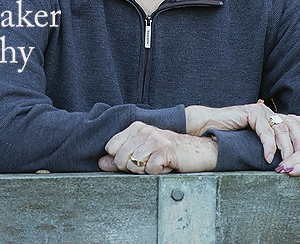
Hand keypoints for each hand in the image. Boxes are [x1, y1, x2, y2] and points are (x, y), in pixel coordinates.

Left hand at [98, 121, 217, 173]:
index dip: (120, 159)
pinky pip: (150, 170)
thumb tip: (101, 163)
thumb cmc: (169, 152)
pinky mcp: (165, 150)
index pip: (111, 147)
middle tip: (149, 163)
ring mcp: (154, 139)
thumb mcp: (143, 152)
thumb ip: (121, 156)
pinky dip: (158, 172)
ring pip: (133, 165)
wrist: (197, 150)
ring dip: (146, 171)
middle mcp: (144, 130)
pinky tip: (167, 165)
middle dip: (132, 168)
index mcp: (136, 127)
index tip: (135, 158)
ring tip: (158, 163)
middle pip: (119, 159)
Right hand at [185, 103, 299, 162]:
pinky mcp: (252, 112)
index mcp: (273, 117)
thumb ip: (269, 144)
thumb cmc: (230, 136)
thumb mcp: (254, 142)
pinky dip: (268, 145)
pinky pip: (265, 131)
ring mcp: (262, 110)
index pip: (297, 118)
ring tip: (286, 164)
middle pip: (294, 126)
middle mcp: (270, 112)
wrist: (209, 126)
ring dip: (285, 149)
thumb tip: (282, 159)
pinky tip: (268, 157)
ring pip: (282, 130)